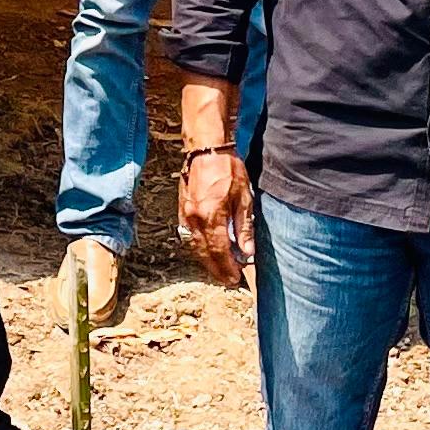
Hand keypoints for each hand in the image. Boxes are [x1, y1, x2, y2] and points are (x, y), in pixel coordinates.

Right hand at [178, 144, 252, 289]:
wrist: (206, 149)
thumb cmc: (228, 169)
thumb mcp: (244, 197)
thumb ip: (244, 227)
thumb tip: (246, 251)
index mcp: (211, 217)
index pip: (219, 252)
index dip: (228, 267)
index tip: (236, 279)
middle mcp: (195, 219)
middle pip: (205, 254)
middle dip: (217, 269)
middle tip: (228, 279)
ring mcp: (186, 215)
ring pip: (195, 247)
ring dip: (207, 261)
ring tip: (220, 269)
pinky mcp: (182, 210)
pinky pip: (189, 237)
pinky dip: (199, 248)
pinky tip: (208, 251)